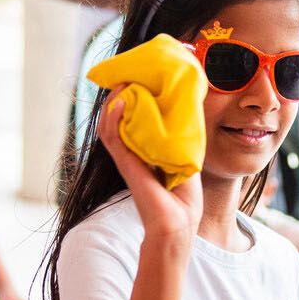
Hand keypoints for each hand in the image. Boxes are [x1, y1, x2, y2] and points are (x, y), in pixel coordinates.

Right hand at [98, 86, 199, 246]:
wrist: (179, 224)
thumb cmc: (183, 196)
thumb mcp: (185, 155)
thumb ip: (181, 134)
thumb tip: (189, 105)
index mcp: (142, 147)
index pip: (130, 116)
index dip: (131, 96)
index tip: (140, 77)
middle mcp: (131, 150)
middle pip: (117, 115)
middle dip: (121, 93)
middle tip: (131, 74)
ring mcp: (126, 158)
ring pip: (109, 123)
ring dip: (114, 101)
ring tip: (123, 83)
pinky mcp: (126, 166)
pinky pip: (112, 137)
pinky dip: (113, 118)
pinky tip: (120, 102)